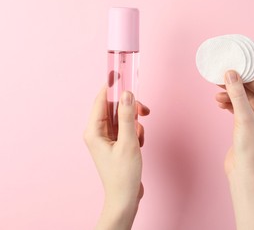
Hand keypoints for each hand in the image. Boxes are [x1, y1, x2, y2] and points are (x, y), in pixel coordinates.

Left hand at [84, 85, 149, 228]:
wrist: (125, 197)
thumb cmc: (123, 174)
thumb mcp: (128, 142)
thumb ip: (127, 116)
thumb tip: (126, 94)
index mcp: (93, 130)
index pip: (101, 99)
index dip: (112, 86)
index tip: (121, 73)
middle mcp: (97, 131)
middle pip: (114, 107)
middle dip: (130, 109)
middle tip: (143, 112)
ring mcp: (107, 137)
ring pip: (123, 117)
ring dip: (135, 123)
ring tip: (139, 139)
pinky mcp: (116, 142)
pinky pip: (126, 127)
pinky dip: (136, 132)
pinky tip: (139, 144)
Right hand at [216, 71, 253, 229]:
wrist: (244, 173)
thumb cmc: (251, 149)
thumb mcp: (244, 118)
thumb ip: (237, 95)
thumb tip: (231, 74)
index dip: (244, 78)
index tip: (229, 70)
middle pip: (251, 92)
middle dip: (235, 87)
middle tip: (220, 80)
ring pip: (244, 100)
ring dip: (231, 96)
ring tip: (217, 95)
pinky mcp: (249, 124)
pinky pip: (240, 108)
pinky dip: (230, 105)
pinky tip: (220, 103)